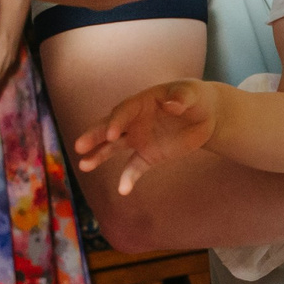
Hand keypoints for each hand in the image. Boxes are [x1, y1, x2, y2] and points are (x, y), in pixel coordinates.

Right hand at [71, 80, 218, 195]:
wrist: (204, 115)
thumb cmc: (195, 98)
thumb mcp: (192, 93)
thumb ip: (182, 97)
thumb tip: (172, 104)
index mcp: (141, 102)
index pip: (124, 111)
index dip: (117, 121)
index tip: (111, 134)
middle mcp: (134, 121)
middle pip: (110, 128)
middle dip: (95, 137)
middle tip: (79, 147)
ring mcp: (139, 139)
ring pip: (113, 148)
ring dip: (99, 156)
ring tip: (84, 165)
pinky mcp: (148, 156)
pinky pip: (134, 168)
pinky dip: (128, 178)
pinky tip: (123, 190)